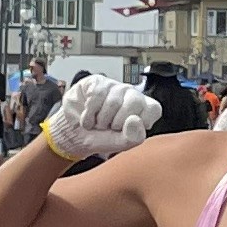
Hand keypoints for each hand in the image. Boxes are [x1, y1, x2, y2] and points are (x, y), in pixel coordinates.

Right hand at [43, 75, 159, 160]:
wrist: (73, 133)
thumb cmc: (99, 137)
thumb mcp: (117, 144)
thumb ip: (131, 137)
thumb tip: (135, 121)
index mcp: (142, 110)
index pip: (153, 109)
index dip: (141, 121)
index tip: (127, 131)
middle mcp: (131, 95)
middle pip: (135, 102)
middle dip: (117, 122)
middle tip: (109, 127)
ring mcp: (114, 87)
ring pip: (113, 101)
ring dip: (101, 120)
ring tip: (97, 123)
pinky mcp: (97, 82)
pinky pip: (97, 96)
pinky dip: (89, 113)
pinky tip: (87, 117)